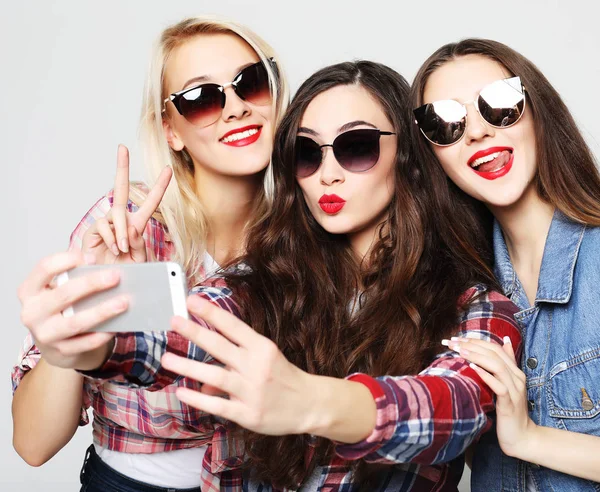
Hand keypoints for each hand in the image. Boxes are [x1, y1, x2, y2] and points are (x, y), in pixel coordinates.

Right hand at [17, 251, 127, 369]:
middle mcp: (32, 313)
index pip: (45, 268)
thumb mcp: (58, 290)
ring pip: (77, 322)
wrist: (53, 344)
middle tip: (115, 276)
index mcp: (29, 291)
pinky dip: (104, 333)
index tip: (92, 258)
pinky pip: (87, 342)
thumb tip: (106, 270)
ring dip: (103, 311)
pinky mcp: (61, 351)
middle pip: (64, 294)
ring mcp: (45, 334)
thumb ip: (74, 277)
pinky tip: (119, 325)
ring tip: (124, 302)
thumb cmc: (59, 308)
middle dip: (92, 283)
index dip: (68, 259)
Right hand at [81, 144, 171, 264]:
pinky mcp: (94, 231)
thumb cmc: (127, 272)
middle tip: (122, 148)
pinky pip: (104, 226)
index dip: (159, 186)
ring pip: (117, 214)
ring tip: (123, 249)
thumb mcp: (141, 259)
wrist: (107, 285)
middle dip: (121, 168)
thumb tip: (133, 229)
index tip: (168, 170)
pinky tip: (113, 249)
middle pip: (121, 189)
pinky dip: (111, 238)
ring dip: (123, 232)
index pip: (150, 202)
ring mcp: (107, 224)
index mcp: (137, 225)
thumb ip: (141, 244)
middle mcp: (121, 220)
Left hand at [160, 295, 314, 435]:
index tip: (191, 300)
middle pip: (220, 346)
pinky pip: (218, 404)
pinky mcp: (247, 413)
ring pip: (214, 376)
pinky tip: (182, 391)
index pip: (232, 325)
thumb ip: (235, 361)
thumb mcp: (266, 359)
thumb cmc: (284, 377)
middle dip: (194, 332)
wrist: (310, 404)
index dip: (210, 312)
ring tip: (166, 358)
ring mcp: (251, 391)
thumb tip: (203, 376)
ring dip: (188, 366)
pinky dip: (198, 398)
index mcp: (262, 347)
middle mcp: (255, 366)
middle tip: (174, 321)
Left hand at [442, 336, 536, 456]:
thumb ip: (505, 365)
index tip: (455, 338)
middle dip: (472, 345)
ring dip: (477, 356)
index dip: (475, 340)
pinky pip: (499, 386)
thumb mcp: (506, 385)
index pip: (495, 348)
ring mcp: (515, 390)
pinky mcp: (510, 404)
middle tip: (452, 342)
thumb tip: (506, 340)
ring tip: (460, 351)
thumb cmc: (509, 410)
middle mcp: (517, 378)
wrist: (521, 437)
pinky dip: (486, 375)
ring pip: (497, 366)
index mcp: (515, 372)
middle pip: (494, 353)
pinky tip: (472, 367)